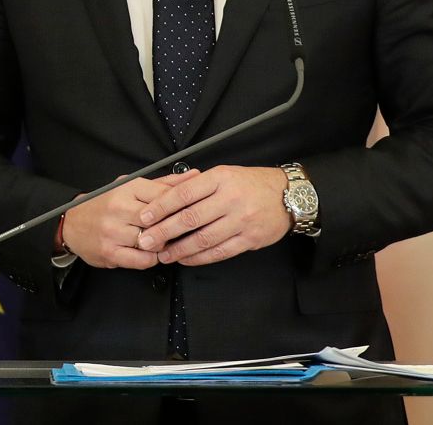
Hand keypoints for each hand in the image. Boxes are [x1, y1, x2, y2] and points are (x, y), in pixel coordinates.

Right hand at [59, 170, 200, 268]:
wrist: (71, 222)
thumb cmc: (104, 203)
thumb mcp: (130, 186)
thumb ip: (164, 183)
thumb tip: (194, 175)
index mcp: (126, 189)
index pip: (165, 195)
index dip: (183, 205)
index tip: (191, 210)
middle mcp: (119, 208)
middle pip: (161, 219)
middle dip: (174, 226)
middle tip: (180, 228)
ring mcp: (113, 231)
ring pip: (154, 241)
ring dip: (163, 243)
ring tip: (163, 240)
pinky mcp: (110, 252)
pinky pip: (143, 260)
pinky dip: (152, 258)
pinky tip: (151, 251)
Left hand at [135, 165, 291, 266]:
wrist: (288, 196)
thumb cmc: (251, 183)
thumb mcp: (224, 173)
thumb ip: (198, 185)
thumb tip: (165, 199)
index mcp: (220, 178)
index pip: (183, 193)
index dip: (160, 207)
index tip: (144, 217)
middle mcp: (230, 199)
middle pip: (190, 218)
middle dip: (163, 231)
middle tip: (146, 241)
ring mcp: (241, 220)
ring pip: (204, 238)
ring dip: (179, 249)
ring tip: (163, 254)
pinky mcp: (250, 239)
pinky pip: (220, 251)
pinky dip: (200, 258)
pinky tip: (186, 259)